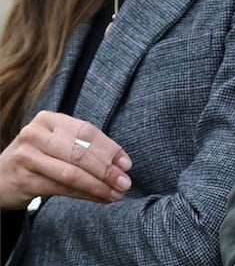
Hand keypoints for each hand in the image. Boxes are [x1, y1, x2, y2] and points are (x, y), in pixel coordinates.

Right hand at [0, 111, 131, 209]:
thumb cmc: (36, 157)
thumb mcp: (56, 143)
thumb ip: (83, 146)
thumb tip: (121, 163)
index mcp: (49, 119)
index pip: (87, 132)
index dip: (110, 148)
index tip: (127, 164)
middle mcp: (35, 134)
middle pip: (80, 152)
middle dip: (107, 170)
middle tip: (125, 182)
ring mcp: (27, 156)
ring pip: (72, 172)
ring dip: (98, 185)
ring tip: (116, 193)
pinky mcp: (23, 179)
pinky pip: (61, 188)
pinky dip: (85, 194)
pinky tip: (100, 198)